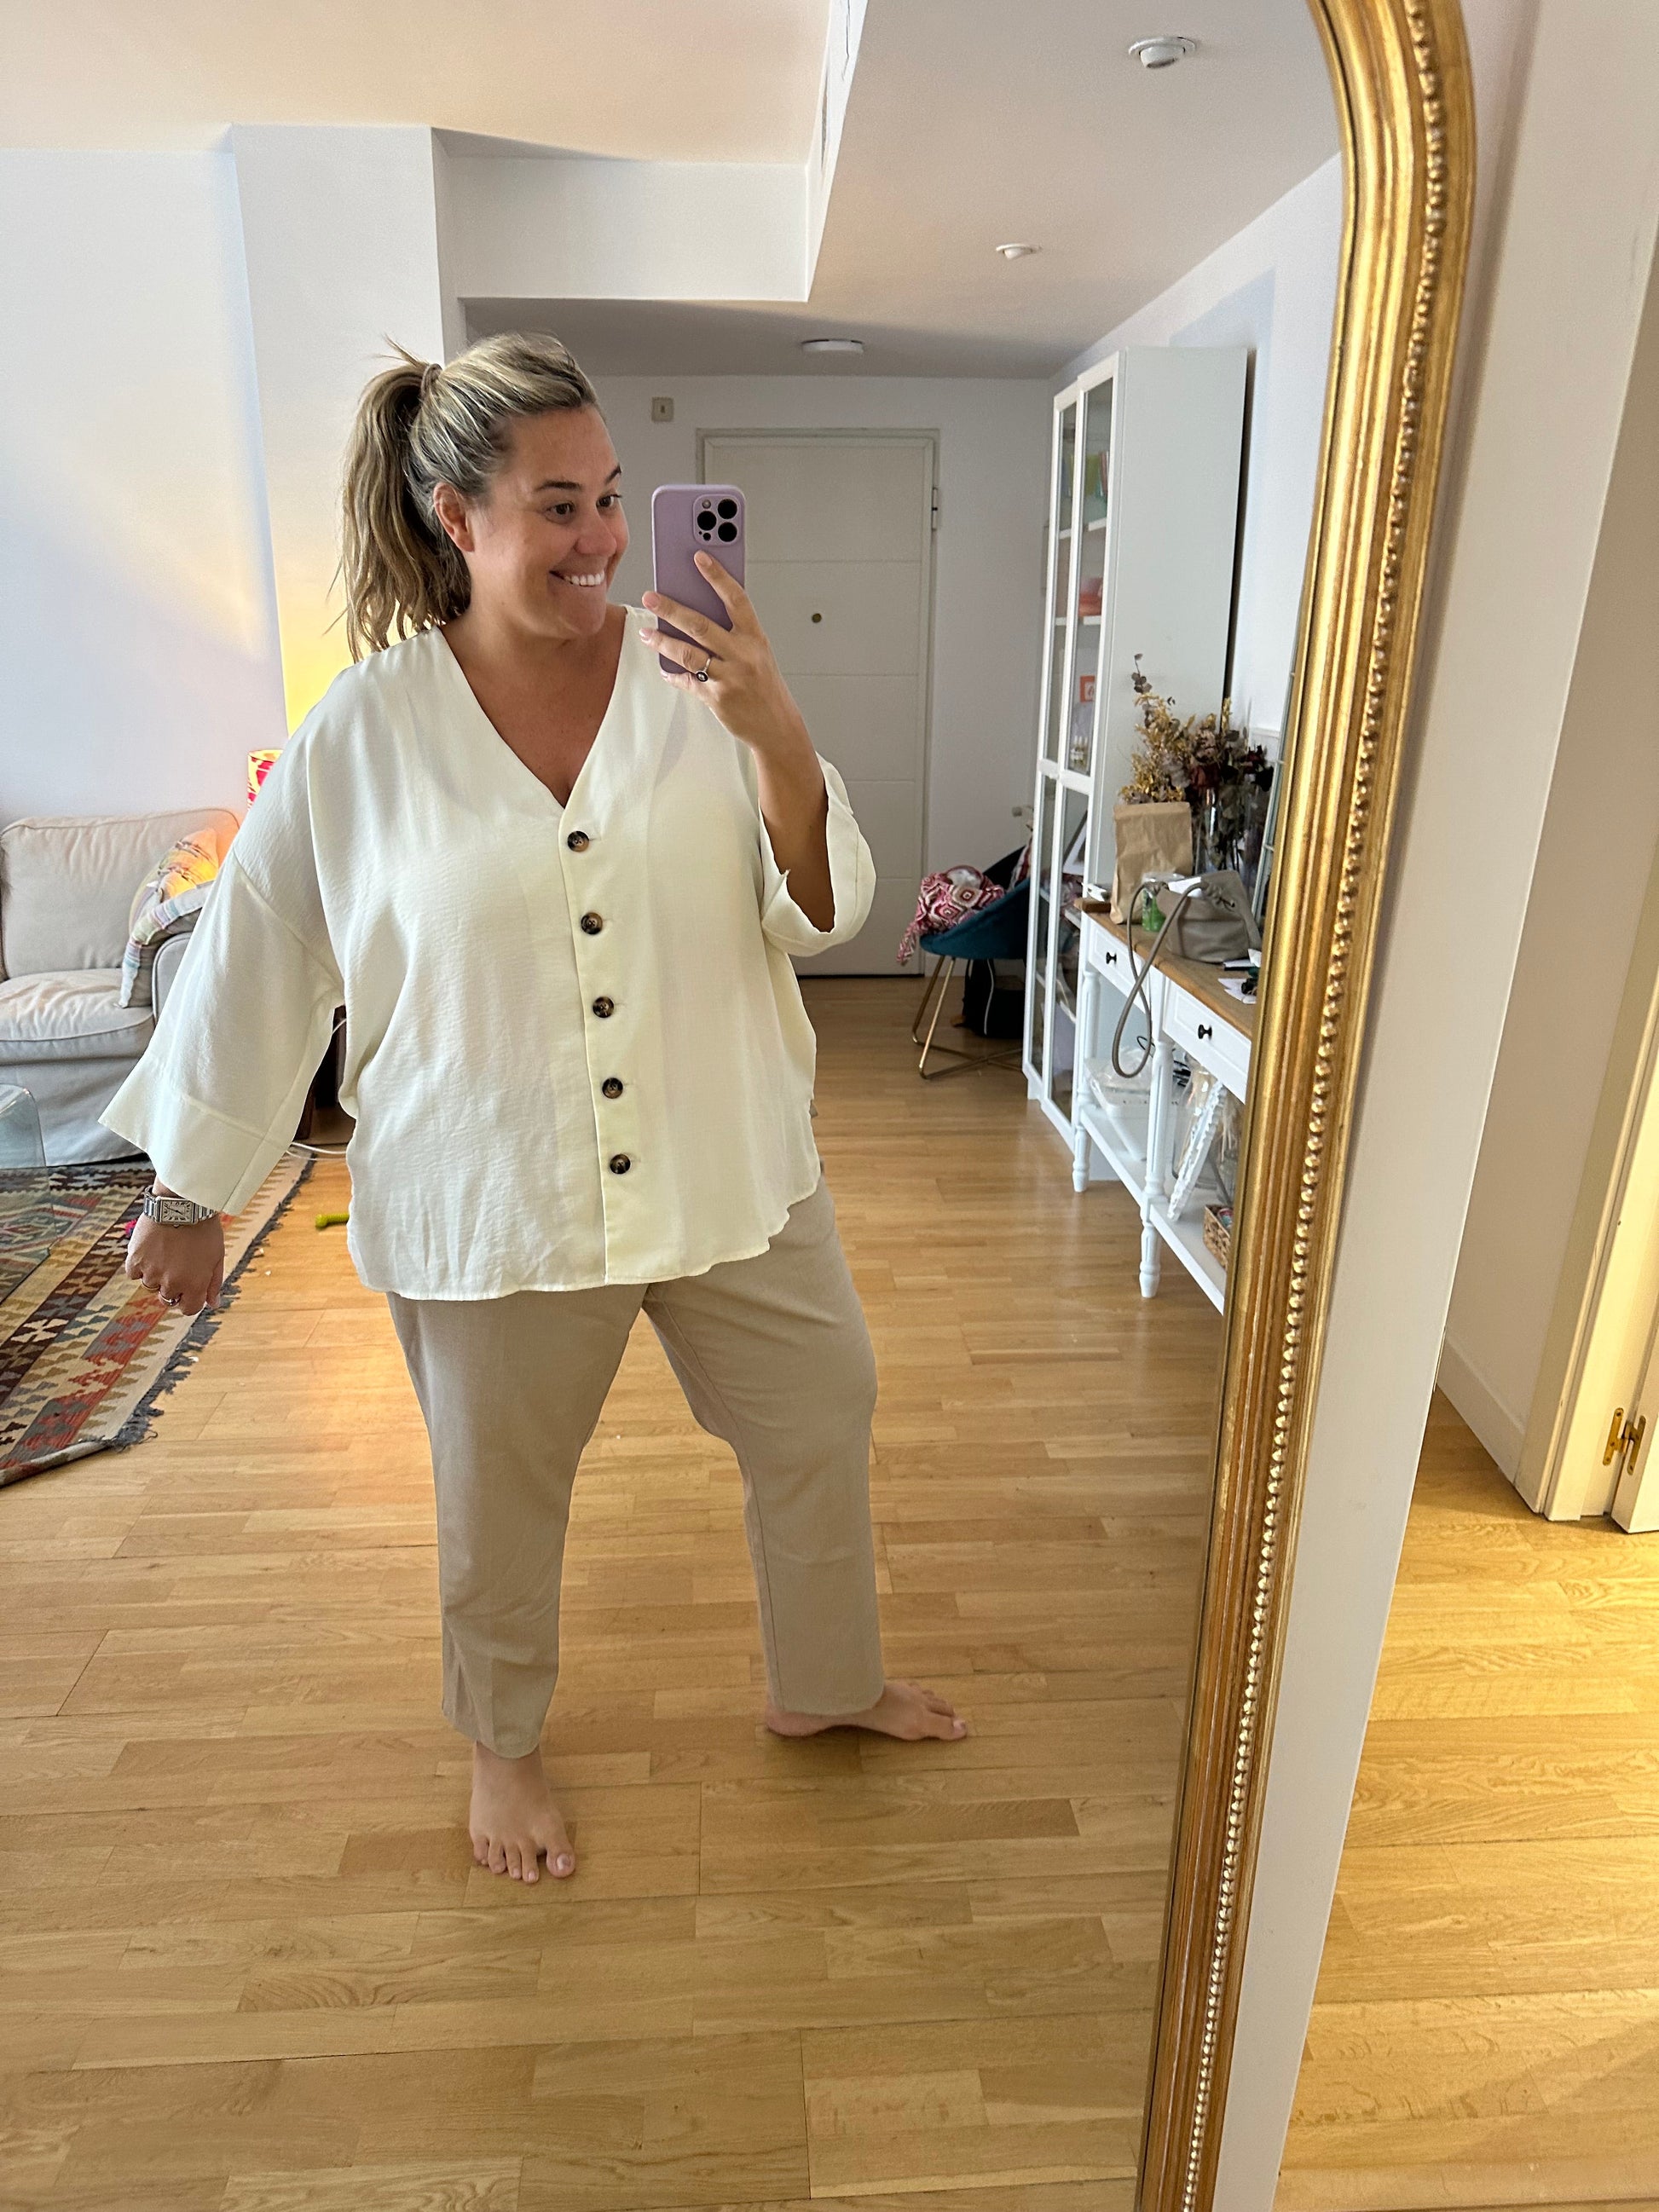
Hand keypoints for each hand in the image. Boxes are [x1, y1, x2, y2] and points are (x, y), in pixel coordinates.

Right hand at [125, 1209, 224, 1315]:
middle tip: (176, 1264)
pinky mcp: (135, 1259)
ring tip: (165, 1252)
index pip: (188, 1309)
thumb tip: (213, 1304)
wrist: (183, 1203)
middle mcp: (171, 1283)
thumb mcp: (217, 1257)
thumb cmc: (204, 1229)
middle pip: (167, 1298)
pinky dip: (139, 1265)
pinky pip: (133, 1273)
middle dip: (173, 1286)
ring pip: (149, 1285)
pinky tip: (149, 1250)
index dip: (190, 1300)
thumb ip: (213, 1284)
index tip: (189, 1288)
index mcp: (194, 1285)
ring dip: (155, 1274)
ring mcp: (151, 1272)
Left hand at [641, 555, 812, 762]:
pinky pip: (688, 681)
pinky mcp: (717, 699)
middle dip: (671, 609)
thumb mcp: (758, 654)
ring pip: (688, 654)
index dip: (717, 576)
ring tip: (647, 633)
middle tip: (651, 598)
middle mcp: (743, 655)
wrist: (777, 727)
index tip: (699, 557)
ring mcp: (730, 678)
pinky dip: (674, 674)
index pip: (736, 599)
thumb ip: (734, 635)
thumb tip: (699, 613)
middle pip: (701, 625)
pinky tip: (665, 669)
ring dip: (662, 642)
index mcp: (755, 638)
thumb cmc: (765, 687)